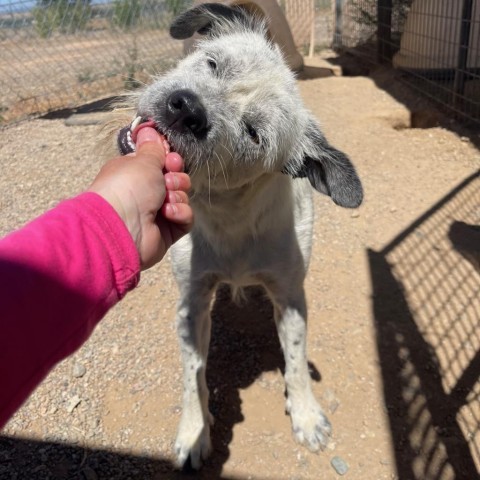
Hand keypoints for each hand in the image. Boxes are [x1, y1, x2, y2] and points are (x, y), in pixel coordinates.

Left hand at [89, 127, 192, 269]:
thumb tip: (149, 129)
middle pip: (175, 179)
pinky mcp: (169, 231)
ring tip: (165, 201)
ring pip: (182, 197)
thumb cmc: (128, 187)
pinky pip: (185, 217)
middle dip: (176, 177)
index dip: (169, 159)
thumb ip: (153, 148)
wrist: (122, 226)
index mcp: (135, 174)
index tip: (170, 159)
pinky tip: (168, 214)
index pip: (160, 163)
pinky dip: (180, 214)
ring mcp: (157, 213)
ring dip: (177, 196)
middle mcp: (145, 193)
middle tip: (168, 180)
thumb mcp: (143, 161)